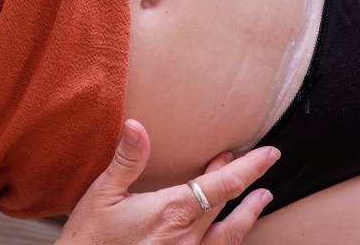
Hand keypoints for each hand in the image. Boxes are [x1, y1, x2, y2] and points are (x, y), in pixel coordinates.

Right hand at [57, 119, 279, 244]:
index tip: (269, 154)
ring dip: (249, 215)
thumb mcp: (104, 192)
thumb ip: (127, 160)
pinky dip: (230, 239)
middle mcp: (187, 237)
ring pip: (230, 235)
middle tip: (251, 163)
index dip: (250, 167)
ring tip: (263, 199)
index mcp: (171, 211)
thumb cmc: (90, 235)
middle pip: (226, 204)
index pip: (223, 184)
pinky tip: (231, 235)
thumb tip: (136, 126)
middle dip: (241, 180)